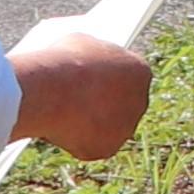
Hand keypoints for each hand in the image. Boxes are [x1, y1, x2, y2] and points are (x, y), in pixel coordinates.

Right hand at [8, 23, 155, 158]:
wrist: (52, 91)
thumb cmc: (64, 62)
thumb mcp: (79, 45)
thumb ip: (91, 57)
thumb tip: (85, 63)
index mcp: (140, 71)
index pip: (128, 78)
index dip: (106, 81)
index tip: (90, 82)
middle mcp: (140, 101)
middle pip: (120, 105)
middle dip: (101, 105)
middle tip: (75, 102)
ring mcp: (126, 128)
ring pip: (104, 128)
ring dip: (87, 124)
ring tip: (60, 114)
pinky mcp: (108, 148)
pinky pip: (88, 145)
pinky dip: (72, 140)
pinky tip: (59, 128)